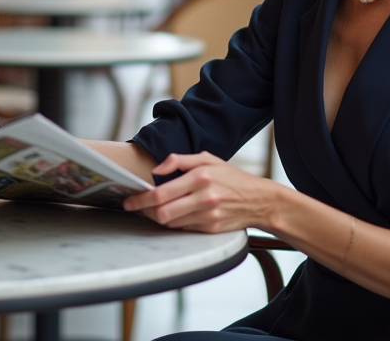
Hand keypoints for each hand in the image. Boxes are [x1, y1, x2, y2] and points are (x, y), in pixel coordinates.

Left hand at [122, 152, 280, 232]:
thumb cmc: (232, 178)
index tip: (129, 201)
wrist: (260, 201)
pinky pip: (183, 229)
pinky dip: (173, 223)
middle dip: (145, 212)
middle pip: (162, 213)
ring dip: (158, 218)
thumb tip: (157, 169)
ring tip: (153, 210)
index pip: (161, 193)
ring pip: (170, 223)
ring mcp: (207, 216)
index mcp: (200, 177)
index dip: (141, 199)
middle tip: (136, 208)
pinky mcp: (210, 230)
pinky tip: (172, 215)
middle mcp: (203, 197)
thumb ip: (180, 160)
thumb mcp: (208, 159)